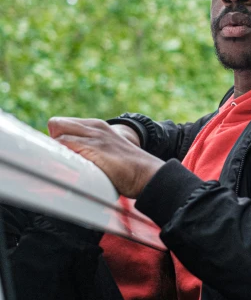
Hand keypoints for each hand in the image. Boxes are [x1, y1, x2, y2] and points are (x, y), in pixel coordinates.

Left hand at [48, 117, 163, 197]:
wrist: (148, 175)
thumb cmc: (129, 170)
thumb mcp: (108, 152)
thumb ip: (92, 152)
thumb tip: (73, 164)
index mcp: (98, 127)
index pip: (62, 125)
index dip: (58, 142)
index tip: (63, 157)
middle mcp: (95, 128)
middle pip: (56, 124)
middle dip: (53, 143)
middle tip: (62, 162)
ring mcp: (95, 137)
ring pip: (58, 135)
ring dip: (56, 152)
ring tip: (65, 168)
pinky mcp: (96, 149)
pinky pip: (65, 146)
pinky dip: (61, 158)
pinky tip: (68, 170)